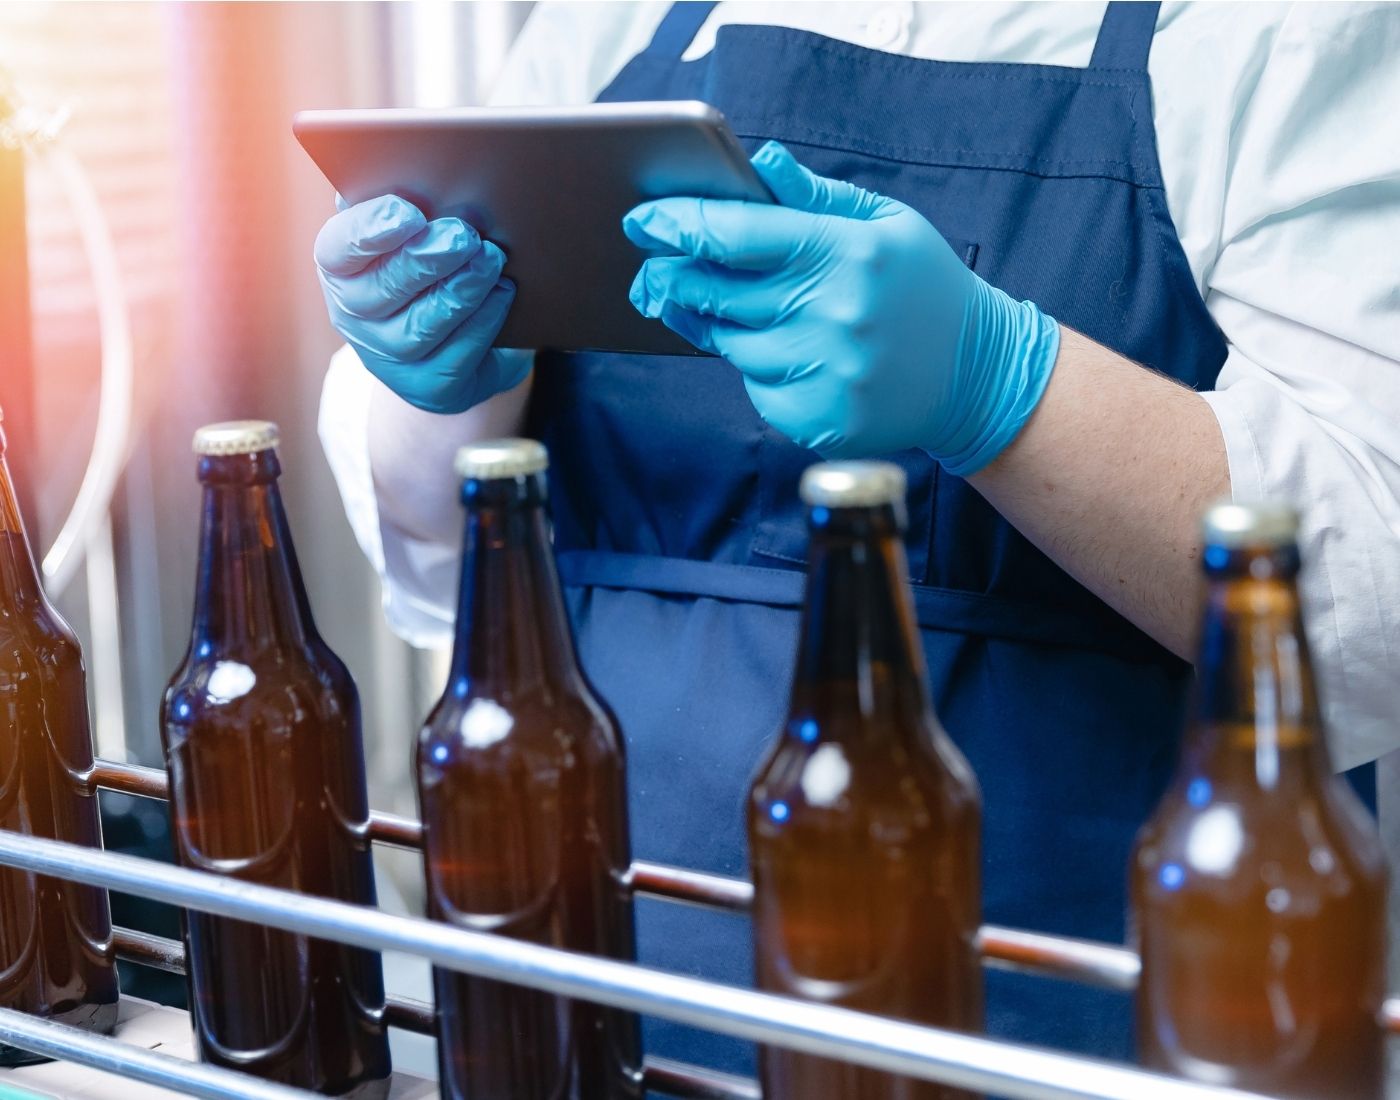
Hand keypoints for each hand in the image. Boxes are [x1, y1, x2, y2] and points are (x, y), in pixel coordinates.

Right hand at [315, 195, 529, 414]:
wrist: (466, 334)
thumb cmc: (436, 262)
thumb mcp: (417, 229)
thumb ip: (410, 201)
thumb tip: (422, 164)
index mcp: (341, 268)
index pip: (338, 250)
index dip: (371, 231)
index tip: (408, 211)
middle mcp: (355, 317)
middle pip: (382, 291)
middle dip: (426, 259)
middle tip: (464, 234)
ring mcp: (389, 359)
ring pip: (420, 328)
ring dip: (459, 290)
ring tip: (490, 259)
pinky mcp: (430, 387)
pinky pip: (456, 357)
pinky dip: (483, 322)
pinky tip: (502, 293)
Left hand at [623, 142, 1059, 472]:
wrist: (977, 376)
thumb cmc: (923, 289)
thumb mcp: (885, 223)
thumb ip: (815, 196)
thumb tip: (758, 161)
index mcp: (849, 253)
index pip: (739, 235)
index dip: (682, 225)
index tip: (644, 220)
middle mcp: (834, 316)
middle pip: (720, 294)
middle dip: (677, 277)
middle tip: (654, 269)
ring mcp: (826, 374)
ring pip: (733, 345)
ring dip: (724, 327)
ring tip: (750, 312)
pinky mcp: (819, 420)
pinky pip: (757, 389)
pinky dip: (760, 370)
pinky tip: (791, 357)